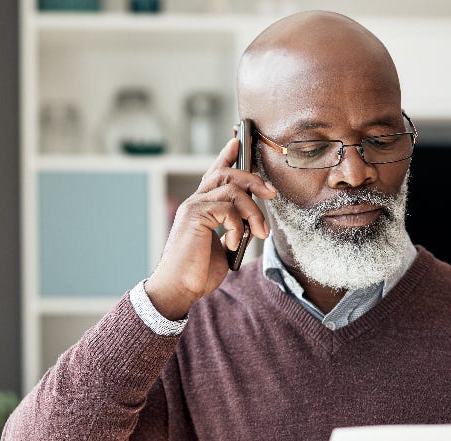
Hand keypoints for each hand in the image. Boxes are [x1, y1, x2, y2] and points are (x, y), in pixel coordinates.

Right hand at [144, 138, 276, 319]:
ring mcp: (193, 207)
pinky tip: (233, 243)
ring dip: (254, 211)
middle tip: (271, 193)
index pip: (214, 173)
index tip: (238, 142)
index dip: (226, 156)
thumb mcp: (223, 247)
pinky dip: (238, 226)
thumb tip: (252, 223)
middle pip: (227, 173)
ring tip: (259, 233)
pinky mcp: (195, 215)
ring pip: (232, 189)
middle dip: (253, 179)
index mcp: (200, 208)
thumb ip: (233, 229)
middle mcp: (195, 202)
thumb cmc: (198, 272)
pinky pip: (228, 208)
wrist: (179, 288)